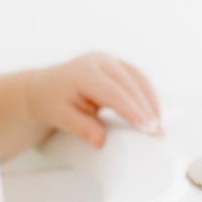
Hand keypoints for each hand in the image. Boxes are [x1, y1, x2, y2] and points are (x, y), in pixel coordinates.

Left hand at [29, 52, 161, 146]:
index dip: (133, 111)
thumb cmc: (51, 101)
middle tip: (156, 132)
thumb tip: (101, 141)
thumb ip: (82, 128)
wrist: (44, 88)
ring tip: (157, 126)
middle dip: (146, 109)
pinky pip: (138, 78)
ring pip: (139, 79)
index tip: (146, 128)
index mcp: (85, 72)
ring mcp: (110, 61)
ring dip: (151, 102)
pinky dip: (148, 95)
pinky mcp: (118, 65)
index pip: (115, 93)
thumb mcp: (61, 117)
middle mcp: (100, 61)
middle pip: (131, 85)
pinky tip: (152, 112)